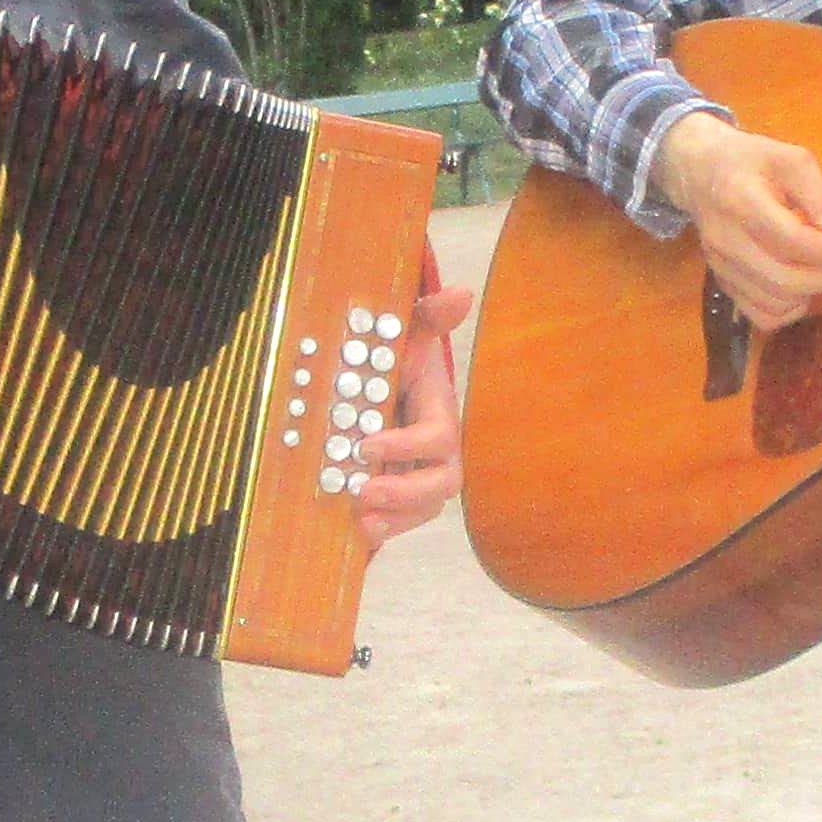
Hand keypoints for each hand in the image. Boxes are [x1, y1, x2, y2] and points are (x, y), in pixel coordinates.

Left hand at [352, 275, 471, 544]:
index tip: (365, 442)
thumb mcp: (407, 335)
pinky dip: (385, 529)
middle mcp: (437, 453)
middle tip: (362, 488)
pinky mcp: (402, 495)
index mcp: (440, 415)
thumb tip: (462, 292)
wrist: (376, 383)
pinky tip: (358, 529)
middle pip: (441, 484)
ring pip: (423, 509)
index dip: (408, 445)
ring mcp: (421, 476)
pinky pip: (403, 521)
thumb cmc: (394, 359)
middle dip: (404, 492)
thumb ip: (430, 318)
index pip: (438, 439)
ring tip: (360, 516)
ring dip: (394, 517)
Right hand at [657, 107, 821, 328]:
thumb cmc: (750, 160)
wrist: (698, 171)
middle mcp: (726, 239)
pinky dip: (788, 310)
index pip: (793, 240)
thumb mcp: (791, 161)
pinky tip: (799, 287)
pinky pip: (760, 315)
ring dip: (809, 293)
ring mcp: (720, 265)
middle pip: (784, 279)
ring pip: (774, 303)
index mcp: (742, 199)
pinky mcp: (721, 282)